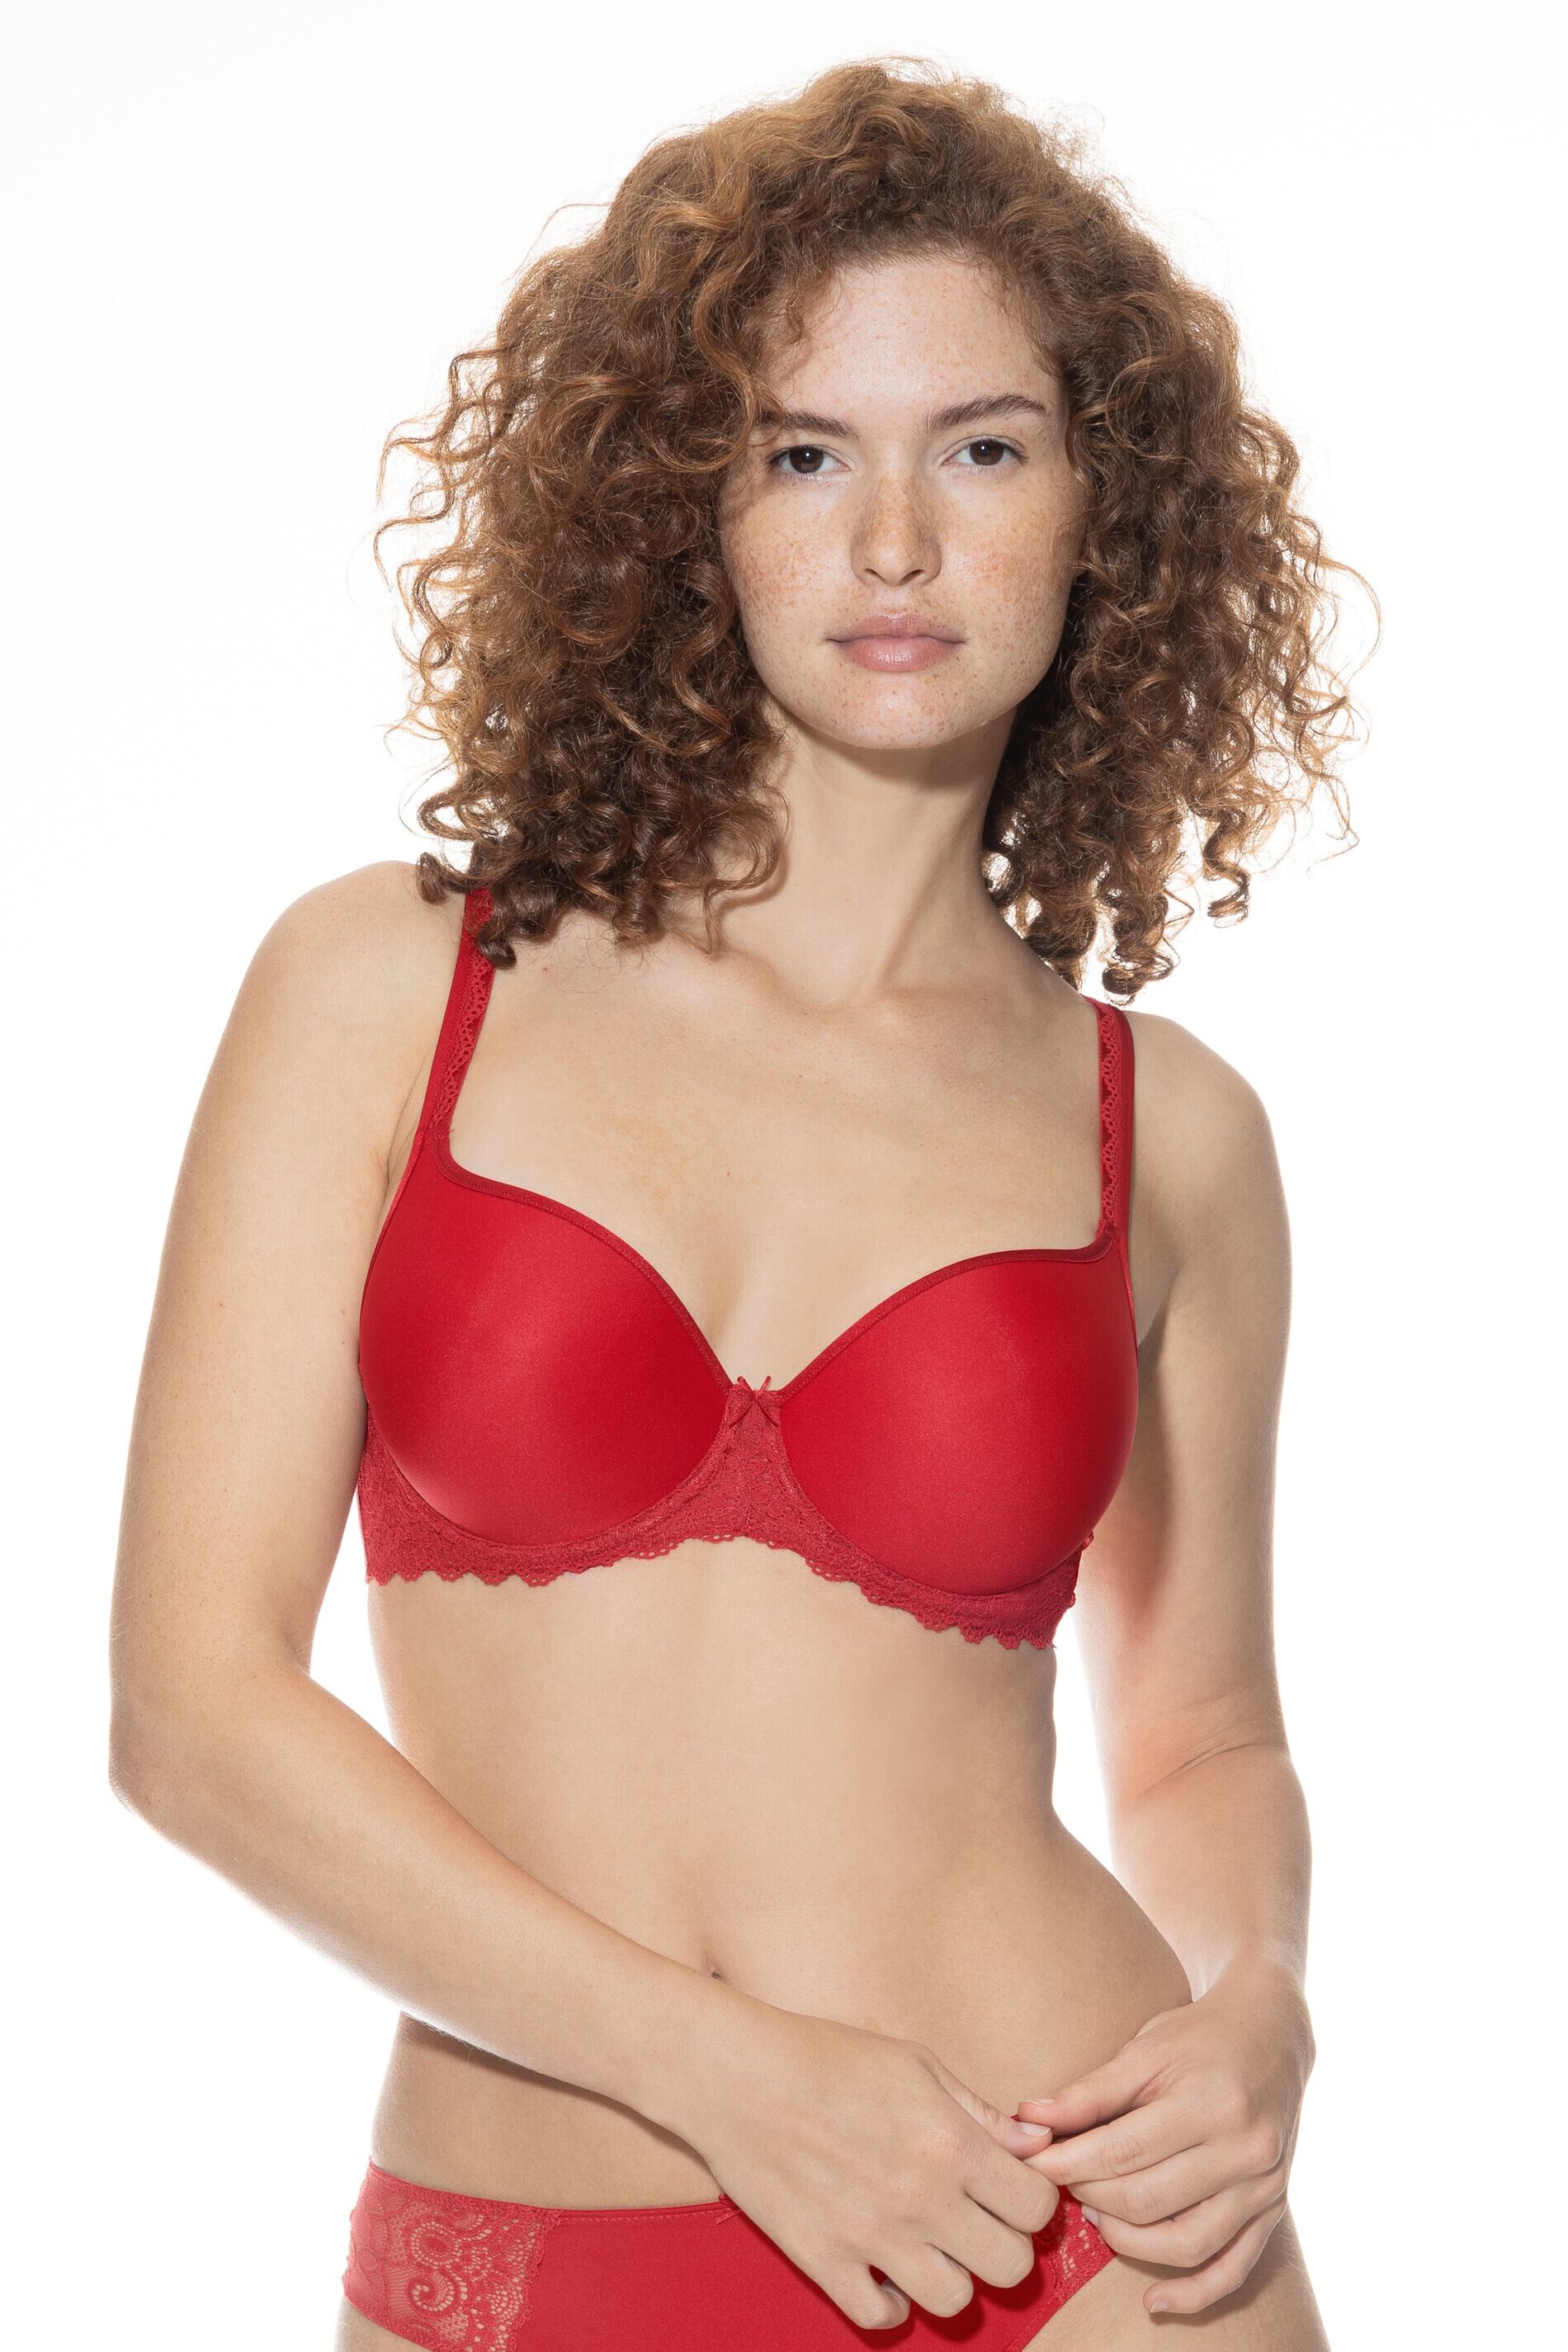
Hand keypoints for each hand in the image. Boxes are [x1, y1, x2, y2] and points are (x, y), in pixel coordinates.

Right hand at [665, 1991, 1062, 2330]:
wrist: (737, 2075)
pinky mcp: (824, 2261)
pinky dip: (890, 2301)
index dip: (1031, 2197)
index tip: (1007, 2187)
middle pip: (1011, 2266)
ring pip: (953, 2301)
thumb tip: (1035, 2144)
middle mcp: (921, 2198)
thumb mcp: (915, 2063)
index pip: (1037, 2206)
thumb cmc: (828, 2056)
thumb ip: (980, 2110)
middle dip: (1003, 2243)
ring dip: (951, 2275)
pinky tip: (884, 2268)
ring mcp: (872, 2237)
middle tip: (974, 2219)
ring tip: (930, 2244)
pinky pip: (880, 2316)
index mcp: (950, 2143)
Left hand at [1013, 1962, 1314, 2316]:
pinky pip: (1233, 2269)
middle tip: (1064, 2181)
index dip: (1069, 2163)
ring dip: (1128, 2242)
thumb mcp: (1144, 2050)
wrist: (1272, 2035)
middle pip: (1149, 2199)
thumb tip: (1029, 2119)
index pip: (1124, 2150)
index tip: (1032, 2165)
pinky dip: (1193, 2294)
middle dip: (1091, 2195)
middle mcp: (1244, 2149)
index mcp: (1210, 2102)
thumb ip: (1089, 2092)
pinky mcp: (1273, 2210)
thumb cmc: (1198, 2038)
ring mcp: (1264, 2186)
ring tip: (1096, 2215)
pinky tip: (1153, 2301)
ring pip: (1186, 2243)